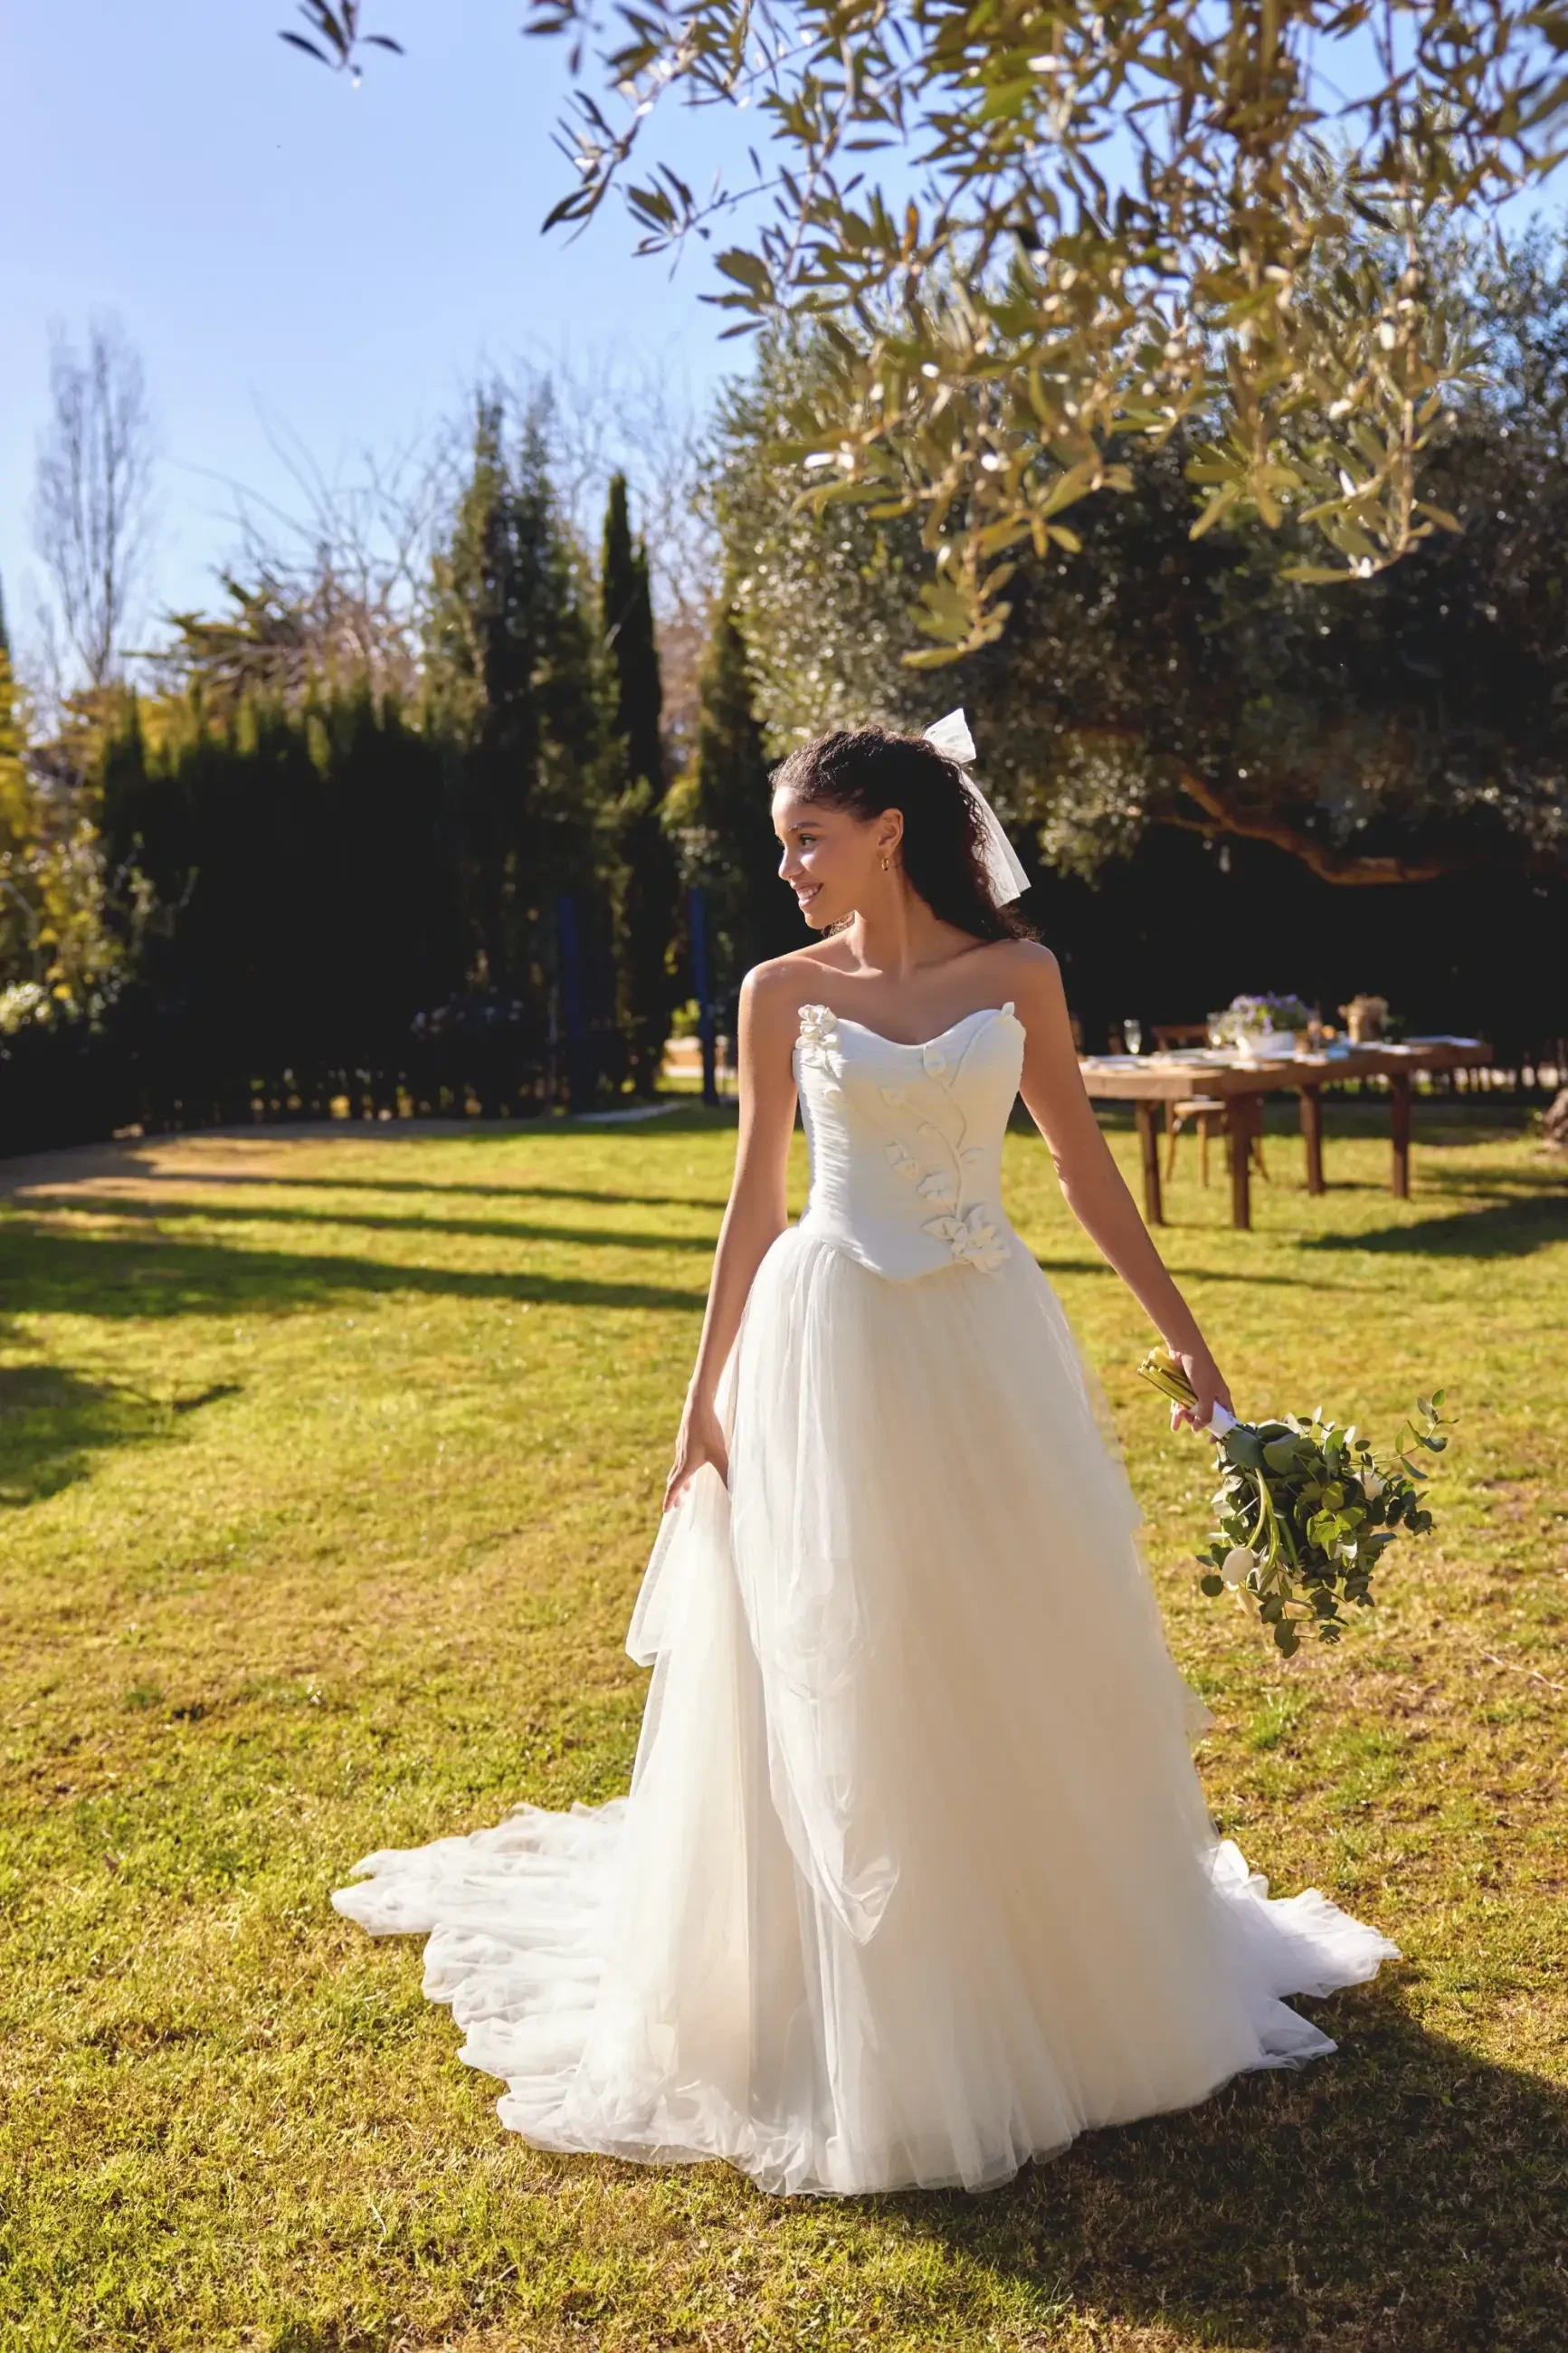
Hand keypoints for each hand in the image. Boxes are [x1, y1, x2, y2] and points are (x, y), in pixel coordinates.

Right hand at [663, 1396, 729, 1512]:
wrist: (698, 1405)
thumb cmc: (708, 1430)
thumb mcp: (719, 1454)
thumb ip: (726, 1474)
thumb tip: (733, 1492)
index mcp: (686, 1464)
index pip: (674, 1487)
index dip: (670, 1499)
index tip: (666, 1511)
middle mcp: (681, 1457)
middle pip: (674, 1479)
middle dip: (675, 1492)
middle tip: (677, 1504)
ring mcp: (681, 1446)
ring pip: (677, 1467)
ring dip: (680, 1479)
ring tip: (686, 1487)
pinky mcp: (685, 1437)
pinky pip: (681, 1457)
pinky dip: (683, 1467)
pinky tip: (692, 1461)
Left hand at [1168, 1343, 1233, 1437]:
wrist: (1184, 1350)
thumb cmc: (1200, 1371)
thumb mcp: (1206, 1395)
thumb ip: (1205, 1414)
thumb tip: (1198, 1429)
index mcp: (1221, 1396)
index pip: (1226, 1417)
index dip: (1222, 1429)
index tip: (1213, 1441)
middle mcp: (1210, 1395)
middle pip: (1206, 1415)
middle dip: (1198, 1421)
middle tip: (1191, 1422)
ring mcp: (1196, 1392)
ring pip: (1192, 1411)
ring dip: (1186, 1416)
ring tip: (1179, 1415)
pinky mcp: (1184, 1388)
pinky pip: (1181, 1404)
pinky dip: (1177, 1414)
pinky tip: (1174, 1426)